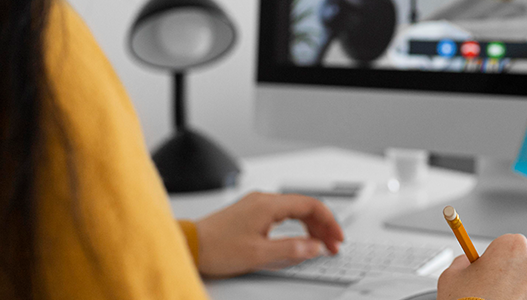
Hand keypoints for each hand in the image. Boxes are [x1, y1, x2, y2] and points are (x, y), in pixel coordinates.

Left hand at [194, 192, 344, 277]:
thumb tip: (315, 246)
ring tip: (319, 244)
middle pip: (304, 206)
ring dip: (310, 226)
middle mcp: (263, 200)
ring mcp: (256, 205)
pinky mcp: (251, 213)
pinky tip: (300, 237)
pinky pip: (282, 214)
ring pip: (294, 210)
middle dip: (322, 225)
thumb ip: (291, 249)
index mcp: (268, 205)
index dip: (329, 221)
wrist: (190, 245)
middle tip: (332, 245)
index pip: (310, 205)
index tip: (337, 237)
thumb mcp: (259, 254)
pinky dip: (296, 225)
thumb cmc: (216, 247)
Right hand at [436, 234, 526, 299]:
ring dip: (525, 293)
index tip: (491, 271)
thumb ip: (463, 261)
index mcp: (512, 246)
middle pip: (526, 264)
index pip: (508, 246)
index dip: (497, 261)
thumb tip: (466, 261)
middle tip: (496, 293)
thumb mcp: (452, 276)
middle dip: (514, 277)